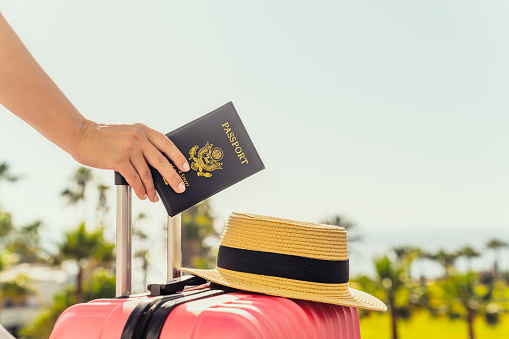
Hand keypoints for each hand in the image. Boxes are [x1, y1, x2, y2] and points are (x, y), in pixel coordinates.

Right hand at [73, 120, 189, 201]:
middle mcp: (139, 137)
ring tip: (154, 197)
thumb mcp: (127, 132)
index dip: (178, 156)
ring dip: (152, 188)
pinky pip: (134, 178)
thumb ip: (141, 142)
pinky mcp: (119, 160)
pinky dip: (140, 189)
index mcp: (143, 130)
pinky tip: (142, 195)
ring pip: (147, 173)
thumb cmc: (103, 137)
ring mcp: (129, 148)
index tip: (186, 167)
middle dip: (172, 177)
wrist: (80, 134)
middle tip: (180, 187)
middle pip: (161, 161)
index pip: (167, 143)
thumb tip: (155, 165)